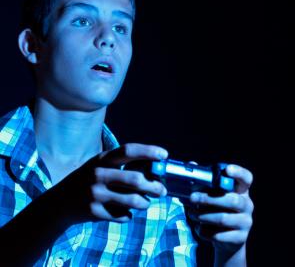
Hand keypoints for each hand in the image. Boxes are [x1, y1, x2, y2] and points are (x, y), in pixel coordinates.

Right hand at [53, 143, 167, 223]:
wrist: (60, 202)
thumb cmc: (87, 179)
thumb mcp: (100, 165)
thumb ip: (121, 165)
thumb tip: (152, 170)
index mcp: (102, 159)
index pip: (128, 150)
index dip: (148, 151)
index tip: (164, 154)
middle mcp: (98, 174)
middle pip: (136, 179)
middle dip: (155, 186)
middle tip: (163, 190)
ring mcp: (96, 194)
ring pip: (133, 201)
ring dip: (145, 203)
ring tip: (146, 202)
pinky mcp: (95, 212)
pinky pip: (123, 215)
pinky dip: (128, 214)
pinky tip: (125, 211)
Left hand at [188, 164, 253, 253]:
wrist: (225, 238)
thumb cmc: (216, 208)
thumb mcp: (211, 193)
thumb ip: (203, 180)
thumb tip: (192, 165)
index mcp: (241, 190)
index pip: (246, 178)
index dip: (238, 172)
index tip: (227, 170)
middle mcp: (247, 204)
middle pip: (232, 200)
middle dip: (208, 199)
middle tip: (192, 198)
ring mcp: (246, 222)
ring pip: (223, 219)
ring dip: (202, 216)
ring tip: (191, 213)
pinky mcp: (240, 238)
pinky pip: (219, 235)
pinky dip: (204, 230)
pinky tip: (199, 227)